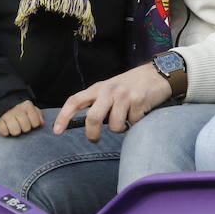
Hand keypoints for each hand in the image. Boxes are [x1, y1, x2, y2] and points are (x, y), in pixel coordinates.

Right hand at [0, 99, 44, 136]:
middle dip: (24, 128)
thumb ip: (38, 115)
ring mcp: (7, 115)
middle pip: (26, 128)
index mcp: (27, 106)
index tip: (30, 122)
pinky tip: (6, 127)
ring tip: (14, 127)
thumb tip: (42, 123)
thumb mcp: (30, 108)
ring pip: (16, 131)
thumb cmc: (19, 108)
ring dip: (15, 131)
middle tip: (21, 124)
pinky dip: (5, 132)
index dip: (34, 124)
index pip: (35, 122)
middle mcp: (17, 109)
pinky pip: (4, 132)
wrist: (1, 101)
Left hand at [53, 63, 172, 142]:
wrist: (157, 74)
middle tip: (95, 139)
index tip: (57, 131)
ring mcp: (124, 95)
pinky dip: (136, 123)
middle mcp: (109, 90)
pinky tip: (140, 112)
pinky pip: (133, 123)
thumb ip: (99, 102)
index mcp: (99, 88)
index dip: (64, 116)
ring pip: (114, 125)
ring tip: (127, 117)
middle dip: (92, 134)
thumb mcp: (111, 89)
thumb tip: (90, 125)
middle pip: (92, 118)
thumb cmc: (131, 85)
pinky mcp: (139, 101)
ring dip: (121, 128)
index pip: (75, 100)